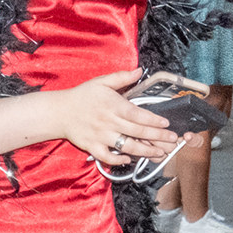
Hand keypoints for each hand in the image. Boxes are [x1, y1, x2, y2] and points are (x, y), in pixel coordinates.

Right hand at [56, 69, 179, 163]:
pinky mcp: (93, 147)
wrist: (59, 112)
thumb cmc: (82, 96)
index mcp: (113, 106)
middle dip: (158, 137)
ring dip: (146, 151)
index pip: (138, 115)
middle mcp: (109, 122)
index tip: (167, 124)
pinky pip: (108, 157)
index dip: (154, 121)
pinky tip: (130, 160)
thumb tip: (140, 71)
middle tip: (173, 140)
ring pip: (127, 147)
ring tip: (161, 153)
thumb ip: (122, 77)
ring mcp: (101, 136)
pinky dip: (120, 160)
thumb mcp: (102, 82)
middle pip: (138, 132)